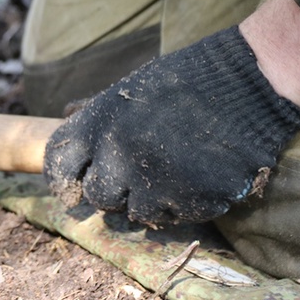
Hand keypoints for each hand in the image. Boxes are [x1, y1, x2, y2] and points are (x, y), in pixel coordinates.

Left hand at [43, 26, 299, 225]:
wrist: (241, 84)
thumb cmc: (179, 82)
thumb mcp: (123, 92)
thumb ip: (94, 114)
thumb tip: (65, 113)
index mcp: (95, 127)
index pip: (59, 167)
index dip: (63, 180)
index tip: (72, 187)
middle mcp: (117, 157)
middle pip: (98, 197)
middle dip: (112, 190)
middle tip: (134, 175)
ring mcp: (153, 183)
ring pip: (136, 213)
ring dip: (150, 198)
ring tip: (171, 170)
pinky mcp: (190, 200)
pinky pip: (177, 216)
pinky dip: (185, 202)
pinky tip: (197, 175)